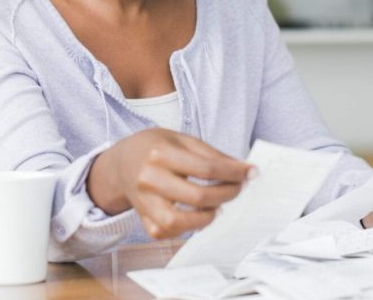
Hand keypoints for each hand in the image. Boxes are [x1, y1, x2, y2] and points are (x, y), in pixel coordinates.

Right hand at [88, 128, 252, 239]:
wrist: (121, 162)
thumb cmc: (156, 148)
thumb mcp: (182, 140)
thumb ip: (212, 155)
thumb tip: (243, 170)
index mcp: (160, 154)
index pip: (206, 168)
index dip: (233, 172)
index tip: (251, 173)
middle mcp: (149, 179)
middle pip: (197, 196)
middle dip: (226, 194)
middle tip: (238, 189)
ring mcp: (143, 202)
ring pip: (178, 222)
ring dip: (206, 218)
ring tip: (217, 207)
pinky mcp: (143, 218)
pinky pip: (166, 232)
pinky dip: (186, 228)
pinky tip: (196, 215)